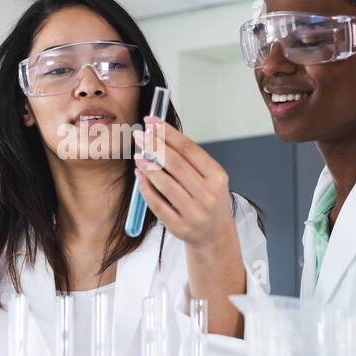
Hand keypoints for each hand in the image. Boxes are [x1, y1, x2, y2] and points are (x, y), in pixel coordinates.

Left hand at [132, 118, 237, 249]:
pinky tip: (140, 176)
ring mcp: (194, 213)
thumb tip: (159, 136)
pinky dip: (146, 188)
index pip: (190, 149)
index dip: (169, 133)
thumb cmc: (208, 200)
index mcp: (217, 177)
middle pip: (176, 165)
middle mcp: (208, 195)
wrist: (214, 234)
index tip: (153, 121)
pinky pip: (157, 204)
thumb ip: (188, 160)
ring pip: (166, 184)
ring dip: (148, 167)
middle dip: (155, 146)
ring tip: (138, 155)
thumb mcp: (209, 178)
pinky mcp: (179, 227)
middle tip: (140, 135)